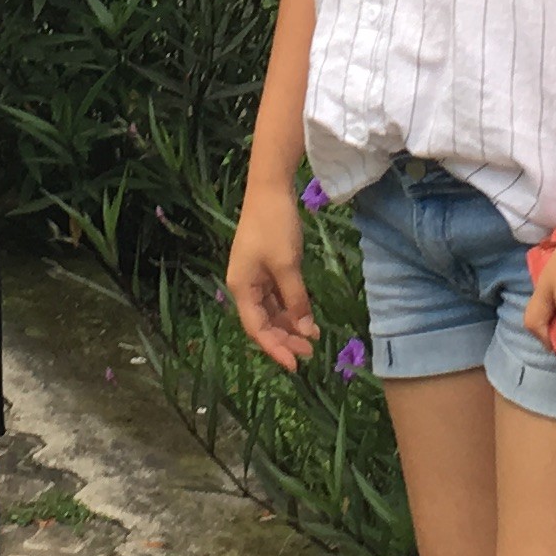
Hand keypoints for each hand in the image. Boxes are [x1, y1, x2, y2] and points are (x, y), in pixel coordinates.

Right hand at [225, 185, 318, 370]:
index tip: (296, 365)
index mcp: (242, 288)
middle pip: (263, 323)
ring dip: (290, 325)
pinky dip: (292, 308)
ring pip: (272, 312)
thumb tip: (305, 330)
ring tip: (313, 338)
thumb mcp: (287, 266)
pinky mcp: (267, 268)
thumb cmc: (274, 227)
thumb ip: (296, 300)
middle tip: (311, 352)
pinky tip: (308, 318)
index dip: (275, 349)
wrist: (270, 190)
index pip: (257, 329)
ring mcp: (256, 277)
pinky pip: (278, 297)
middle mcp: (245, 287)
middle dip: (285, 339)